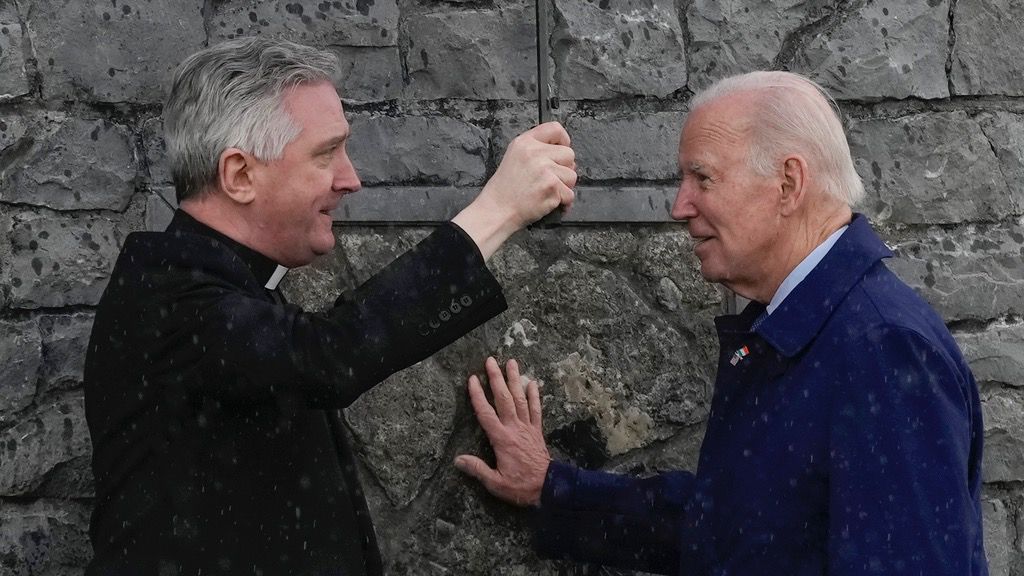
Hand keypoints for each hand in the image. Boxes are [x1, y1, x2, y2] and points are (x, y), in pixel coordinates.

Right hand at [452, 122, 576, 258]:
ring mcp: (545, 170)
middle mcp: (536, 153)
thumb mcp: (514, 157)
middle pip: (569, 154)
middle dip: (564, 168)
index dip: (563, 140)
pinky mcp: (552, 187)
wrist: (497, 210)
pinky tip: (548, 201)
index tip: (561, 150)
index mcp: (525, 142)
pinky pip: (570, 194)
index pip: (555, 128)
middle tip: (550, 179)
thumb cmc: (505, 189)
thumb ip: (536, 149)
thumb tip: (562, 152)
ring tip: (546, 191)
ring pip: (572, 175)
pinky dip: (562, 202)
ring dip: (564, 187)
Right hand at [455, 357, 550, 506]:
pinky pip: (536, 410)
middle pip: (503, 398)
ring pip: (520, 399)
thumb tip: (458, 459)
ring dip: (515, 380)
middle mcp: (514, 428)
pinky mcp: (537, 431)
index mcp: (501, 439)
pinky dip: (534, 395)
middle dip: (496, 378)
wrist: (549, 487)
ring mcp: (527, 427)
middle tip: (490, 361)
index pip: (486, 413)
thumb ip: (477, 469)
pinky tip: (532, 382)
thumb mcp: (495, 483)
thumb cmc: (520, 486)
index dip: (478, 395)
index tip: (472, 379)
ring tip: (511, 363)